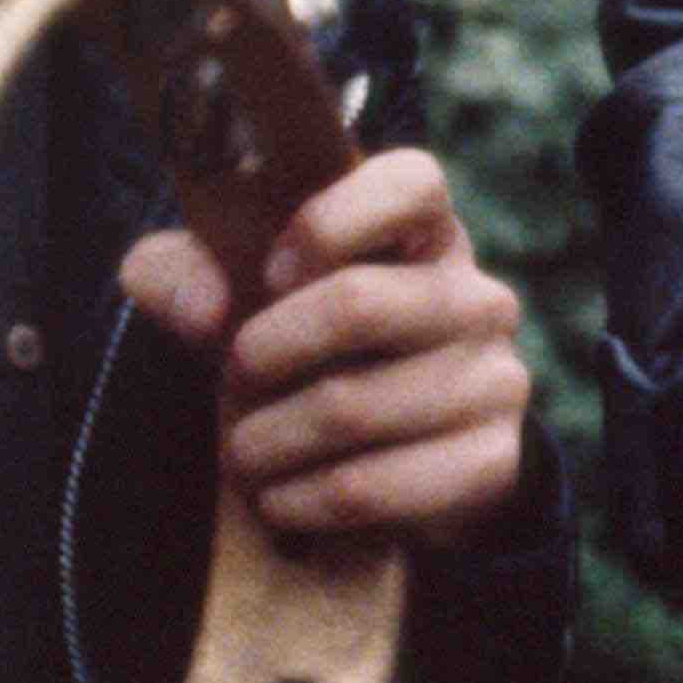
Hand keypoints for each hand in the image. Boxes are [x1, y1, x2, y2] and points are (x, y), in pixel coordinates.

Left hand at [116, 141, 532, 547]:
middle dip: (266, 351)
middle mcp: (478, 297)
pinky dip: (302, 499)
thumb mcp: (242, 296)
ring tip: (244, 452)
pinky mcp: (491, 463)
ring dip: (269, 440)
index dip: (328, 223)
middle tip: (235, 378)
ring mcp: (496, 380)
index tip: (271, 273)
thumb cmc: (308, 348)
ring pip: (352, 407)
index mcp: (428, 231)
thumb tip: (204, 308)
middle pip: (359, 303)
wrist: (401, 458)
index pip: (411, 183)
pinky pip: (370, 486)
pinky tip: (280, 498)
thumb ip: (186, 272)